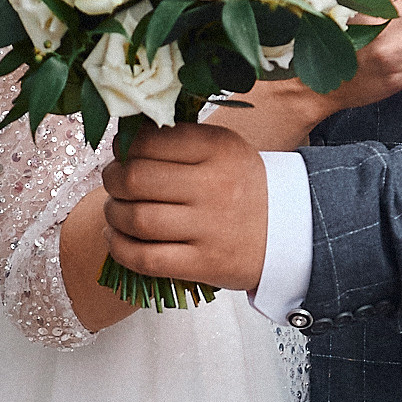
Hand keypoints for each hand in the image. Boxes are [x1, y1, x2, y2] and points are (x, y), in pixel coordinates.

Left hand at [102, 121, 269, 295]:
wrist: (289, 233)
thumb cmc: (242, 187)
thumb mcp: (223, 150)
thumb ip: (179, 140)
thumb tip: (123, 137)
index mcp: (218, 148)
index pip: (150, 140)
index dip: (124, 147)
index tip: (122, 153)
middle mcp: (214, 185)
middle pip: (136, 179)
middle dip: (112, 180)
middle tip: (114, 183)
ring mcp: (210, 227)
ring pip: (137, 219)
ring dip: (114, 214)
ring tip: (117, 211)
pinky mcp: (204, 264)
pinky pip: (146, 258)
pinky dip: (121, 248)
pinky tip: (118, 238)